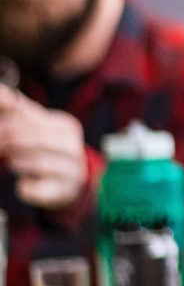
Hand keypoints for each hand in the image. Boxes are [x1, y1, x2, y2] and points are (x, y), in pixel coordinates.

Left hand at [0, 87, 87, 208]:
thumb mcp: (34, 126)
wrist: (68, 183)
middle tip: (0, 146)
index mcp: (67, 127)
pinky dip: (24, 187)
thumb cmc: (44, 148)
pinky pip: (37, 189)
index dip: (9, 124)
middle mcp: (75, 148)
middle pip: (39, 139)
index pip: (34, 120)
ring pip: (39, 164)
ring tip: (12, 162)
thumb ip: (16, 108)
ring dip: (17, 163)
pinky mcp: (63, 193)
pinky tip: (24, 183)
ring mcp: (72, 172)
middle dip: (11, 142)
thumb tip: (1, 92)